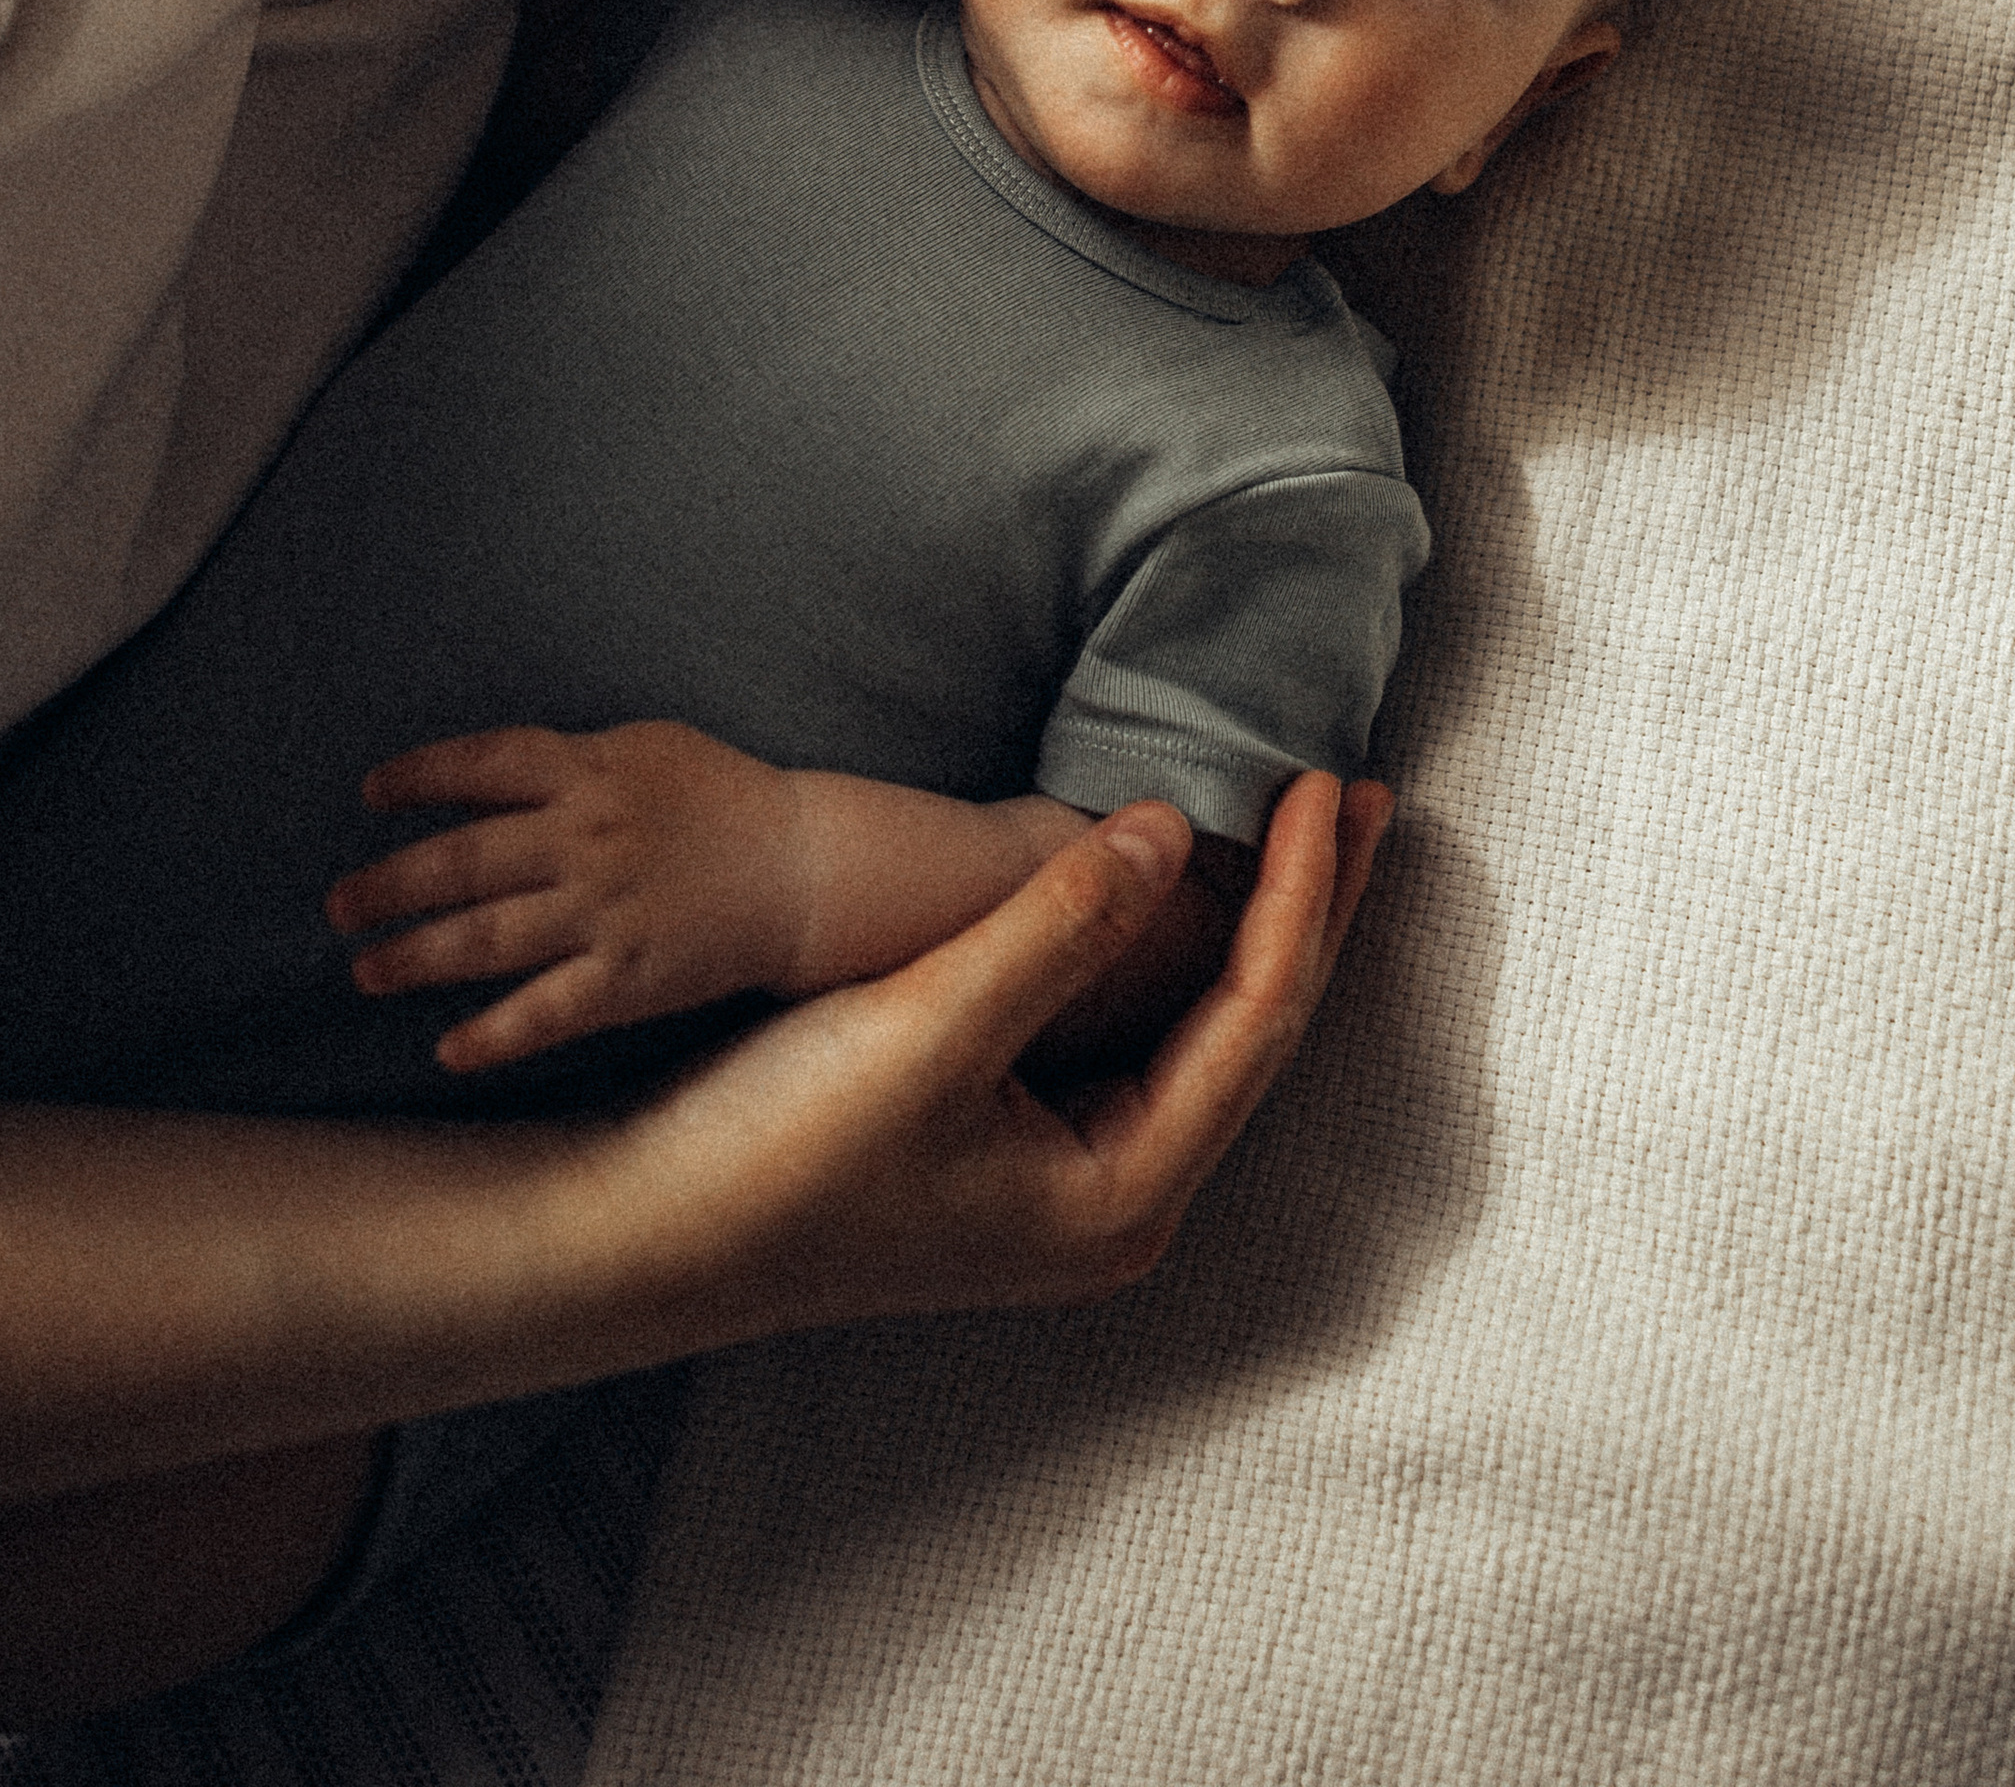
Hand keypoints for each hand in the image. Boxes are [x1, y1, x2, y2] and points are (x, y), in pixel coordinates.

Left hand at [326, 720, 793, 1072]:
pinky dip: (496, 1034)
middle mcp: (589, 839)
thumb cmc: (724, 798)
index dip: (421, 776)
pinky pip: (548, 1011)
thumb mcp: (649, 747)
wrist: (806, 867)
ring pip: (489, 938)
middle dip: (390, 883)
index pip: (486, 763)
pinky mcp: (630, 976)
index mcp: (592, 772)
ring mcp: (607, 912)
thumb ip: (572, 758)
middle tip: (338, 905)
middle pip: (466, 859)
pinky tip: (448, 1049)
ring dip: (418, 956)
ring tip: (366, 971)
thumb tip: (493, 775)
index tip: (370, 794)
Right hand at [574, 772, 1393, 1344]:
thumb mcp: (929, 1028)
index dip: (1302, 893)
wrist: (651, 1231)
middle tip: (1364, 790)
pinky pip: (1143, 1024)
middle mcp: (1120, 1198)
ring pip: (1203, 1022)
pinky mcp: (1022, 1140)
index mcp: (1123, 1194)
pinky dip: (1179, 942)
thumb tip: (1170, 831)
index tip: (1324, 783)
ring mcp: (1073, 1175)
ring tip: (1311, 818)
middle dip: (1311, 904)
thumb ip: (1057, 930)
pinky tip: (1191, 880)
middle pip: (1254, 1025)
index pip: (1258, 1017)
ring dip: (1255, 917)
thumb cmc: (781, 1150)